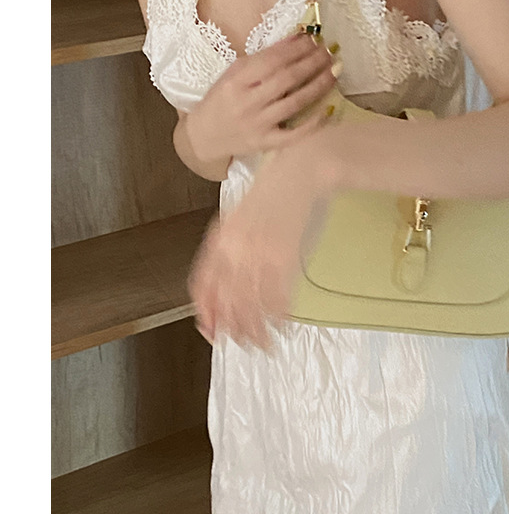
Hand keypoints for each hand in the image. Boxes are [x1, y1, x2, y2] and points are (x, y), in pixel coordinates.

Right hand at [185, 32, 337, 164]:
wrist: (204, 135)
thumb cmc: (221, 99)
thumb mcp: (234, 73)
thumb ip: (263, 58)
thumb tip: (296, 39)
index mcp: (237, 80)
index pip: (272, 60)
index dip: (296, 48)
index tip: (314, 38)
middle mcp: (247, 102)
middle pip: (287, 79)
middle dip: (312, 62)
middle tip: (329, 51)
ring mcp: (258, 124)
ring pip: (294, 103)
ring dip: (318, 85)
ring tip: (335, 71)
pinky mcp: (266, 143)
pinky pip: (294, 133)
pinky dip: (314, 121)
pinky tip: (330, 107)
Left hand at [188, 134, 331, 350]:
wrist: (300, 169)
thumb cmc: (273, 191)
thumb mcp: (241, 215)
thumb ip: (230, 246)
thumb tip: (229, 280)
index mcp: (220, 236)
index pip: (202, 284)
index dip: (205, 312)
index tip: (211, 331)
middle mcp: (234, 247)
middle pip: (225, 299)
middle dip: (232, 328)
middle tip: (241, 344)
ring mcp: (258, 252)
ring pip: (250, 303)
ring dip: (256, 329)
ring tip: (263, 344)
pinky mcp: (284, 254)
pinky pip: (277, 294)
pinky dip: (278, 315)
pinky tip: (281, 325)